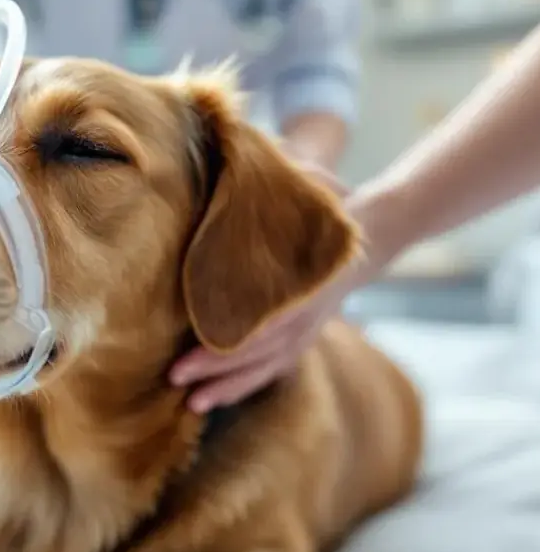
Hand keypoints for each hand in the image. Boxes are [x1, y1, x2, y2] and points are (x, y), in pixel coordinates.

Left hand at [169, 162, 360, 412]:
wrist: (376, 232)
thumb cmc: (329, 201)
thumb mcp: (310, 180)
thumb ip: (283, 173)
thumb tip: (249, 150)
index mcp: (308, 276)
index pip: (269, 313)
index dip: (234, 332)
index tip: (197, 344)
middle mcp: (309, 309)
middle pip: (260, 347)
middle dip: (218, 364)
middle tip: (175, 376)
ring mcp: (308, 329)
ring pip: (265, 366)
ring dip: (227, 385)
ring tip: (189, 400)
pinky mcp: (301, 339)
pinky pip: (270, 370)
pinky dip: (241, 387)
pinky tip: (208, 401)